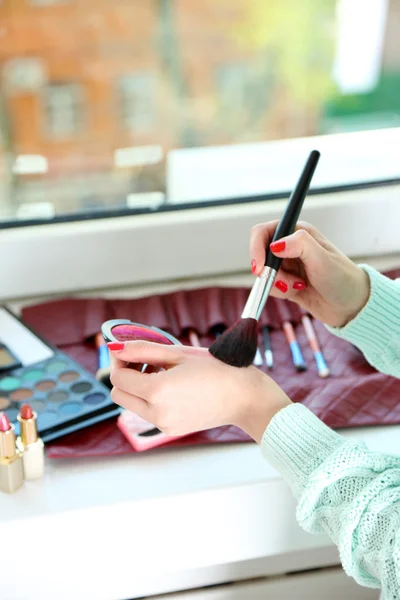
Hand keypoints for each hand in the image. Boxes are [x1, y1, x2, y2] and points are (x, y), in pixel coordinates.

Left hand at [109, 341, 290, 442]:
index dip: (119, 360)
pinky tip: (171, 384)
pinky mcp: (171, 430)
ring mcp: (163, 425)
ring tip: (161, 370)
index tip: (127, 349)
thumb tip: (116, 347)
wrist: (244, 396)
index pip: (118, 377)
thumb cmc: (217, 369)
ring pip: (132, 404)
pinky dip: (150, 398)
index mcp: (157, 391)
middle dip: (125, 374)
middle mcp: (156, 413)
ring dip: (137, 386)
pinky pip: (148, 412)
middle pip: (119, 394)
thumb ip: (142, 349)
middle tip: (143, 359)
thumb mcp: (177, 353)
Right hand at [250, 220, 369, 326]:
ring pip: (264, 272)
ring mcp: (287, 265)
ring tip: (299, 286)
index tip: (260, 267)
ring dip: (278, 283)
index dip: (256, 248)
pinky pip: (270, 285)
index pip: (264, 232)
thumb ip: (300, 245)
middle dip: (269, 271)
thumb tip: (275, 245)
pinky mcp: (285, 281)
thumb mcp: (322, 260)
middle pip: (261, 254)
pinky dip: (279, 291)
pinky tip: (298, 291)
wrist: (350, 306)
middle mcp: (290, 246)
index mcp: (298, 232)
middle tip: (284, 282)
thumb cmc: (343, 279)